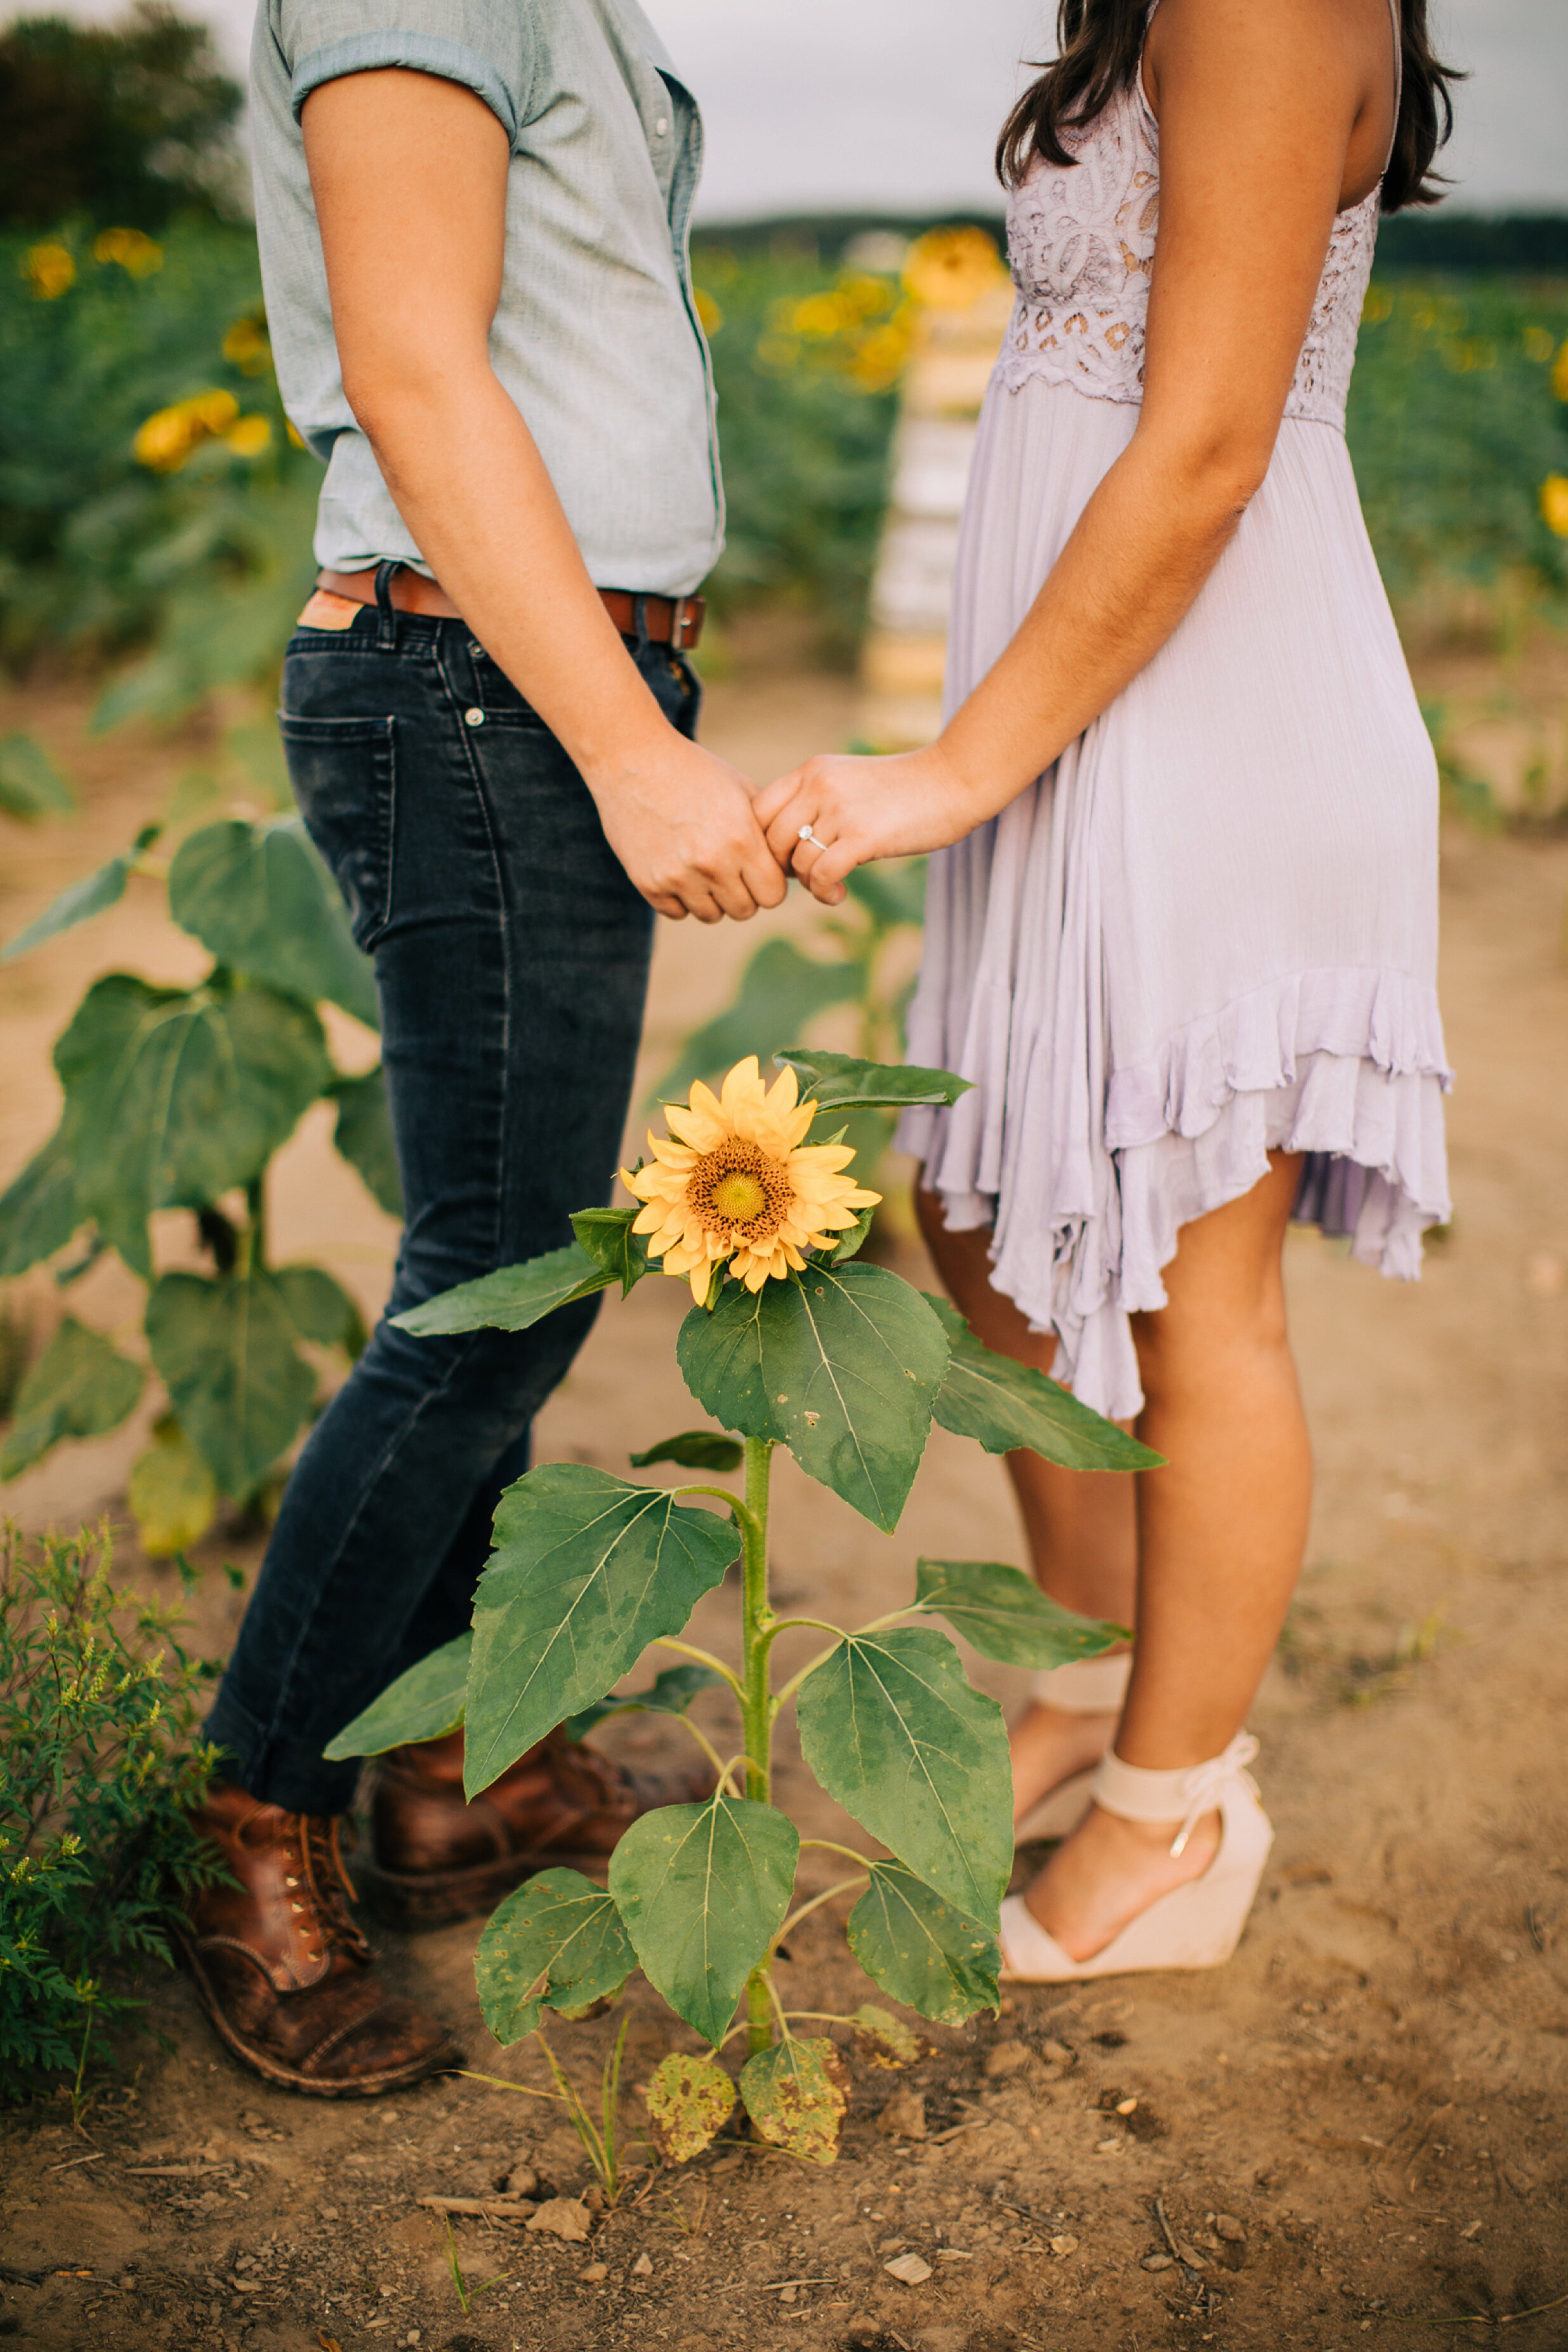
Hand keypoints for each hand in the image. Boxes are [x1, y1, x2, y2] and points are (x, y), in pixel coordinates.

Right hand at [587, 731, 787, 922]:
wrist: (633, 759)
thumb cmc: (695, 773)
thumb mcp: (741, 791)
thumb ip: (770, 830)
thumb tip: (793, 869)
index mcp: (741, 839)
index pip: (774, 895)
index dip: (768, 884)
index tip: (758, 871)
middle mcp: (712, 863)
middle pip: (744, 910)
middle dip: (742, 893)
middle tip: (729, 869)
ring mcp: (678, 876)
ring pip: (711, 915)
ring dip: (711, 898)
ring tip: (702, 866)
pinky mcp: (649, 883)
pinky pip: (677, 912)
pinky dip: (680, 898)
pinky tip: (677, 867)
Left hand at [753, 742, 976, 905]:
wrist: (954, 781)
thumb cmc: (905, 788)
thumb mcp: (849, 780)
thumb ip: (815, 800)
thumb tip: (787, 843)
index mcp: (811, 771)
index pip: (758, 810)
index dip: (764, 842)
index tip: (788, 857)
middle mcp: (819, 786)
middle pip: (771, 841)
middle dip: (784, 868)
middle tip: (808, 877)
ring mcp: (840, 810)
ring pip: (797, 863)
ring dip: (809, 885)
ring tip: (830, 888)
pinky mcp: (863, 837)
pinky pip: (821, 876)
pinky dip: (824, 893)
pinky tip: (839, 894)